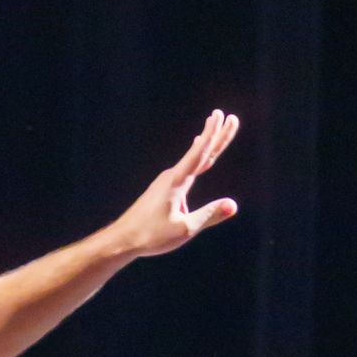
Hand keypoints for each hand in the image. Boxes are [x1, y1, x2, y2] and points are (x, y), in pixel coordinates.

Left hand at [109, 111, 240, 258]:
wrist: (123, 240)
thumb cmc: (151, 236)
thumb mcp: (184, 229)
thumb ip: (209, 215)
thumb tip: (233, 205)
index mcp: (177, 182)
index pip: (201, 154)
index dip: (214, 135)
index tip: (222, 116)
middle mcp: (172, 176)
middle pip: (200, 152)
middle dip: (216, 135)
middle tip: (230, 117)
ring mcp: (167, 181)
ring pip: (193, 158)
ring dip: (207, 142)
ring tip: (214, 125)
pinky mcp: (164, 188)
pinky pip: (186, 167)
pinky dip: (196, 155)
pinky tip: (196, 148)